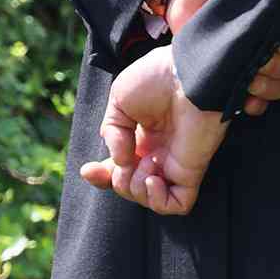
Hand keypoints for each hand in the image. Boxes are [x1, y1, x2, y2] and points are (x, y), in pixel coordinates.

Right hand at [81, 48, 228, 216]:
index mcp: (140, 136)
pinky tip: (152, 178)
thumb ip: (112, 133)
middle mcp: (157, 152)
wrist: (184, 74)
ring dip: (135, 187)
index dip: (102, 175)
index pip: (120, 168)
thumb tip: (119, 162)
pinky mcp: (191, 170)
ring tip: (144, 163)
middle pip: (130, 186)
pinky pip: (178, 204)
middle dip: (116, 181)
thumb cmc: (154, 79)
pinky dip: (158, 200)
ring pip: (149, 198)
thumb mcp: (118, 101)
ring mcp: (175, 163)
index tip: (88, 170)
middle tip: (123, 161)